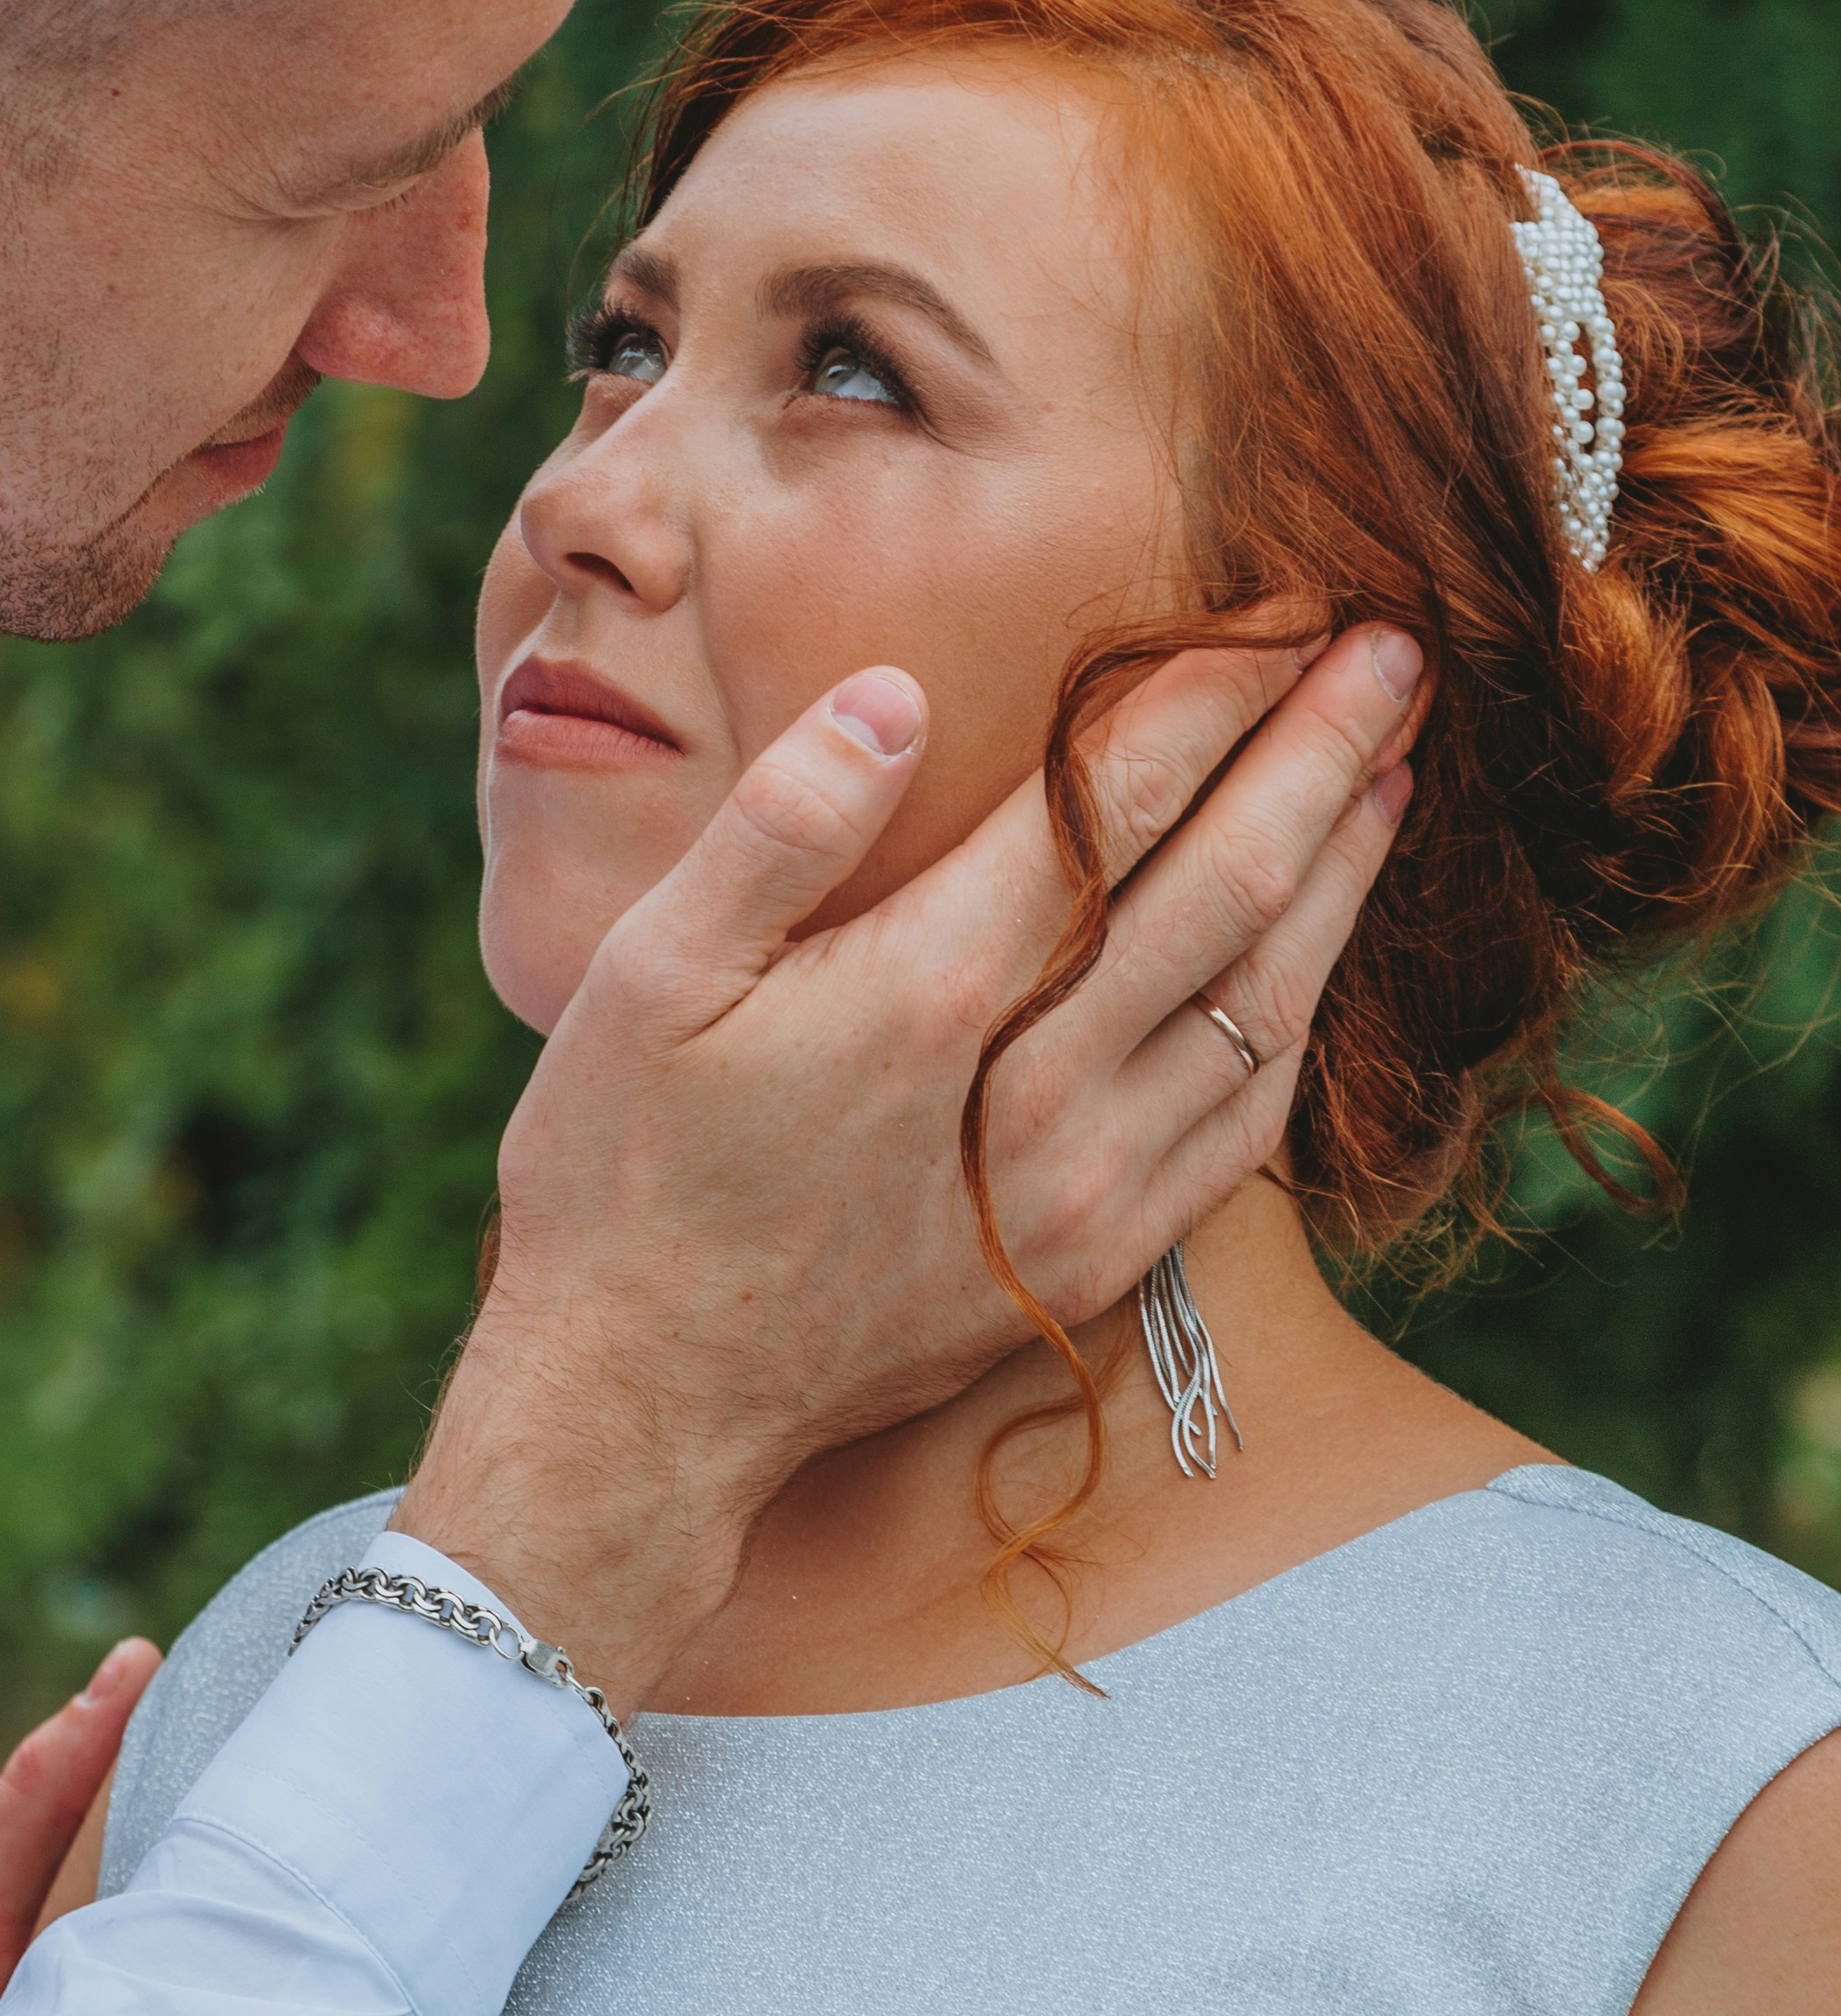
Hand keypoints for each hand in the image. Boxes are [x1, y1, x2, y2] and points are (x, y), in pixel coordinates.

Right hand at [398, 625, 1418, 1708]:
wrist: (639, 1403)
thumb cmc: (619, 1173)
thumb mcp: (646, 977)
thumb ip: (779, 829)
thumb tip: (894, 695)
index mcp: (929, 991)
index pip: (1114, 803)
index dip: (1211, 695)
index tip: (1283, 612)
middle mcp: (1035, 1090)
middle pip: (1224, 886)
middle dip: (1320, 756)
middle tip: (1396, 652)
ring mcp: (1081, 1190)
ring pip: (1260, 1007)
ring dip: (1339, 879)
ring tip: (1392, 775)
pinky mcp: (1094, 1265)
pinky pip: (1241, 1131)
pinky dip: (1297, 1025)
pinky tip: (1315, 964)